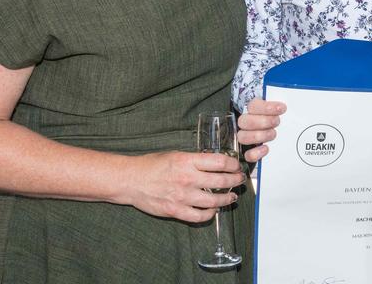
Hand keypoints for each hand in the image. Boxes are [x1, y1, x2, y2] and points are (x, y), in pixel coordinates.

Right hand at [121, 150, 243, 222]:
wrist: (131, 180)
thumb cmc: (152, 165)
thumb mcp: (176, 154)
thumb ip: (195, 160)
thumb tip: (215, 163)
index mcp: (187, 161)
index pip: (220, 162)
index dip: (233, 164)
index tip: (236, 166)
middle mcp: (187, 178)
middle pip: (221, 181)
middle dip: (235, 180)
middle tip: (239, 180)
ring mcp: (182, 196)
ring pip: (214, 201)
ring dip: (227, 198)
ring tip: (231, 196)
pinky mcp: (175, 211)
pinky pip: (199, 216)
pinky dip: (210, 214)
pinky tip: (213, 209)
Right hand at [237, 98, 285, 162]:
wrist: (281, 136)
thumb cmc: (279, 120)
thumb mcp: (282, 112)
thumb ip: (282, 108)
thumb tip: (288, 107)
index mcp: (253, 110)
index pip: (253, 105)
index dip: (266, 107)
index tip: (282, 109)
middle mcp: (246, 123)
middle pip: (244, 121)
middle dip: (263, 121)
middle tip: (277, 122)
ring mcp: (246, 138)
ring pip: (243, 136)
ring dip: (259, 135)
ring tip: (273, 134)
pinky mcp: (249, 152)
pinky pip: (247, 154)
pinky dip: (256, 152)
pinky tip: (266, 148)